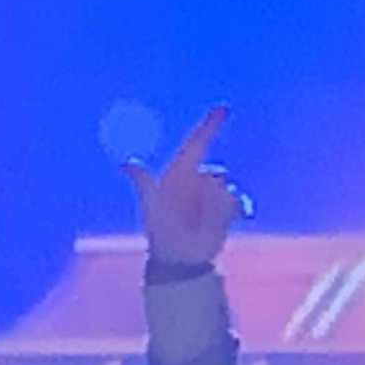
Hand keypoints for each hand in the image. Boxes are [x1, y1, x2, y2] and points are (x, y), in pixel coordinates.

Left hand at [123, 103, 243, 269]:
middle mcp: (199, 179)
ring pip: (227, 190)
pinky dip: (237, 209)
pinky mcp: (228, 209)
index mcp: (181, 171)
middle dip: (208, 191)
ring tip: (203, 223)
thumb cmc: (160, 228)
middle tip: (193, 212)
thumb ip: (143, 180)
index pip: (198, 142)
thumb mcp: (150, 202)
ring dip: (219, 205)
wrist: (179, 255)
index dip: (210, 125)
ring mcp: (214, 194)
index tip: (223, 109)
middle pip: (216, 173)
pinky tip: (236, 218)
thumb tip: (126, 163)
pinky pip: (238, 202)